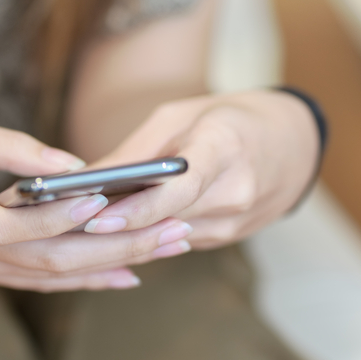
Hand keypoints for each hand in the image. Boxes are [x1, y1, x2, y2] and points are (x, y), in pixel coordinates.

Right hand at [0, 116, 193, 291]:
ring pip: (51, 276)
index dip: (58, 213)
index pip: (8, 221)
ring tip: (167, 246)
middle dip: (116, 246)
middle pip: (49, 258)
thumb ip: (7, 148)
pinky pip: (38, 282)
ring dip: (112, 264)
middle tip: (174, 226)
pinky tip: (123, 276)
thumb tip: (72, 163)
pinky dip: (84, 281)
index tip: (103, 192)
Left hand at [82, 91, 318, 251]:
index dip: (136, 209)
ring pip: (168, 239)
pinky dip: (146, 237)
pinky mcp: (230, 237)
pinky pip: (179, 242)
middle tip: (65, 228)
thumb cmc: (228, 118)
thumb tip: (83, 181)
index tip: (96, 218)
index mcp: (224, 149)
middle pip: (167, 220)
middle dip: (116, 227)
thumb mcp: (179, 116)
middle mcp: (236, 192)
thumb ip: (135, 152)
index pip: (178, 190)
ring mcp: (237, 222)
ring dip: (126, 237)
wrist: (294, 143)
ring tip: (77, 231)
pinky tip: (112, 234)